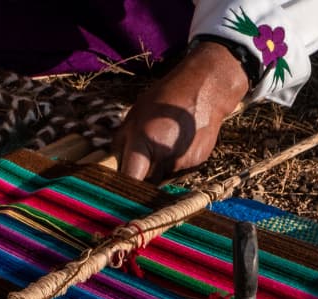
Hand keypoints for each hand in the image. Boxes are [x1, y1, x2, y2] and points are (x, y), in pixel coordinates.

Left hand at [114, 41, 248, 182]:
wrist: (204, 91)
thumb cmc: (163, 101)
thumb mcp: (133, 117)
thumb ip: (121, 145)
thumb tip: (113, 167)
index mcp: (144, 144)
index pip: (130, 180)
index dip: (123, 188)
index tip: (118, 189)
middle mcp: (165, 157)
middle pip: (146, 185)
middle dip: (140, 179)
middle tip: (138, 164)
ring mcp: (183, 162)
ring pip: (162, 179)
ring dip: (157, 171)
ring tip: (162, 146)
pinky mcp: (197, 163)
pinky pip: (177, 172)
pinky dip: (172, 164)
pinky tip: (176, 145)